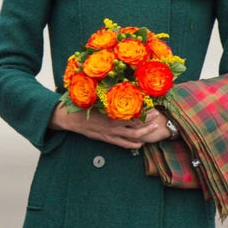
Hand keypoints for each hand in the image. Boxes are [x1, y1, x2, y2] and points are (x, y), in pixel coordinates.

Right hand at [50, 104, 175, 148]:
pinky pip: (123, 144)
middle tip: (158, 116)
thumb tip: (121, 82)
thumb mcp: (96, 96)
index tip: (153, 104)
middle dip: (149, 121)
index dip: (145, 109)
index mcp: (112, 111)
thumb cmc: (83, 104)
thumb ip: (109, 93)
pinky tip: (140, 144)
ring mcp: (110, 133)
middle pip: (137, 124)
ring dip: (145, 133)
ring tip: (154, 128)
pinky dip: (133, 145)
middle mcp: (113, 123)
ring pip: (133, 135)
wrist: (70, 118)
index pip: (133, 111)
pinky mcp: (107, 139)